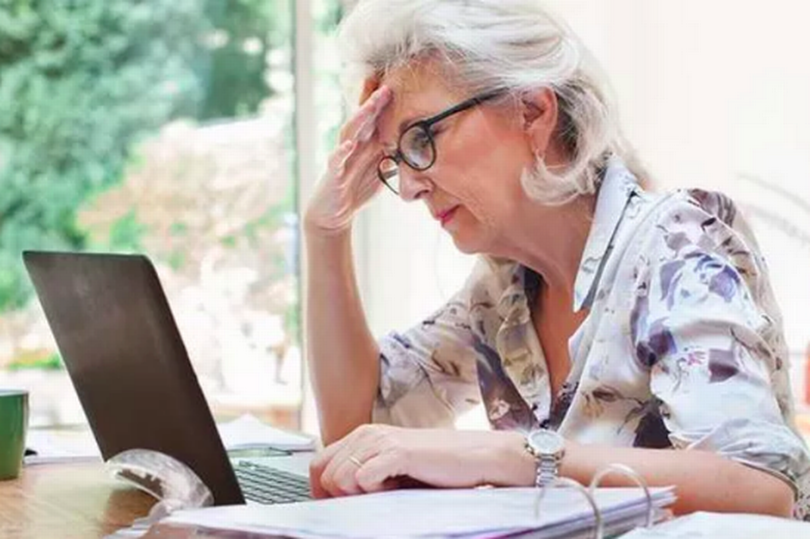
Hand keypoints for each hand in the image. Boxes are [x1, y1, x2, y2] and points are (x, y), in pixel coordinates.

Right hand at [304, 79, 391, 234]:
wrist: (333, 215)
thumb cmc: (355, 191)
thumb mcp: (379, 173)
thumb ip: (393, 160)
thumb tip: (415, 152)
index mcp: (365, 146)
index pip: (374, 121)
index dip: (384, 105)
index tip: (397, 87)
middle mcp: (352, 147)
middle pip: (363, 121)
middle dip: (374, 104)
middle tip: (387, 88)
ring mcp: (341, 158)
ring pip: (349, 133)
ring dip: (358, 119)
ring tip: (368, 106)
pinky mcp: (333, 174)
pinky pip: (336, 160)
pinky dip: (341, 151)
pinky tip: (348, 144)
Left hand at [308, 424, 530, 497]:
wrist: (478, 458)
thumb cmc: (439, 468)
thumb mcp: (393, 470)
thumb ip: (366, 474)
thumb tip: (339, 497)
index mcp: (364, 435)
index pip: (319, 464)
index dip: (323, 491)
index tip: (344, 506)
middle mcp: (367, 433)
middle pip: (324, 473)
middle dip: (342, 496)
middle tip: (374, 498)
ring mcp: (380, 440)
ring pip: (338, 478)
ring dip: (360, 494)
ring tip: (389, 491)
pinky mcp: (396, 452)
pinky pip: (362, 479)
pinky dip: (375, 492)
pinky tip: (397, 488)